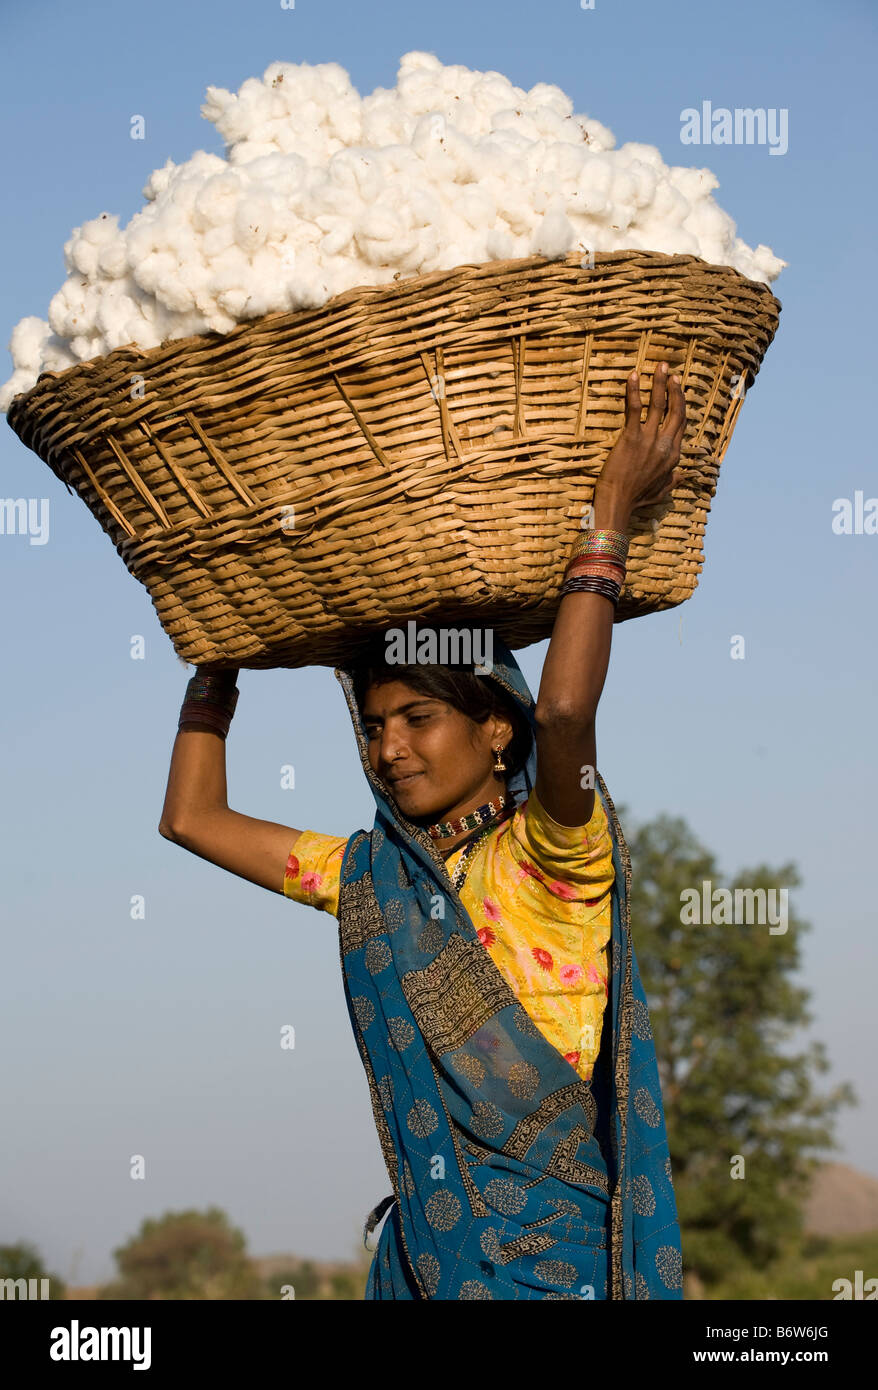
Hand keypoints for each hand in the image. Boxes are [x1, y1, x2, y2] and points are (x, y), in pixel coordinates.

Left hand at [596, 362, 685, 514]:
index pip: (680, 424)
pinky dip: (634, 390)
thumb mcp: (660, 492)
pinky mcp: (631, 437)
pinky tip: (633, 376)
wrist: (618, 503)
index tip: (678, 391)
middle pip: (675, 410)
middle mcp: (665, 445)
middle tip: (672, 372)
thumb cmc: (635, 499)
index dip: (680, 405)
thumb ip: (672, 481)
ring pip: (659, 404)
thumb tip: (682, 475)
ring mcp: (650, 440)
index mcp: (673, 456)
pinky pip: (635, 408)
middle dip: (674, 389)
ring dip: (660, 382)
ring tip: (660, 366)